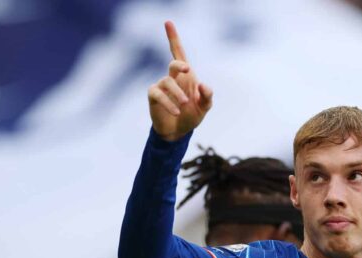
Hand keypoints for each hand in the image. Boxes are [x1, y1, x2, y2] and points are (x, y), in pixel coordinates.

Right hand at [148, 21, 212, 140]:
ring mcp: (162, 86)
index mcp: (186, 76)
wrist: (178, 132)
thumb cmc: (192, 115)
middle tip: (187, 70)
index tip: (168, 22)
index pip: (178, 53)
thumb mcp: (204, 107)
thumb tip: (203, 85)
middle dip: (179, 64)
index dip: (173, 38)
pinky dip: (169, 102)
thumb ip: (207, 96)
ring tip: (185, 104)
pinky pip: (159, 94)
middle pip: (174, 63)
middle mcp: (173, 77)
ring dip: (178, 93)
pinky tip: (177, 110)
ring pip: (168, 81)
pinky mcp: (154, 96)